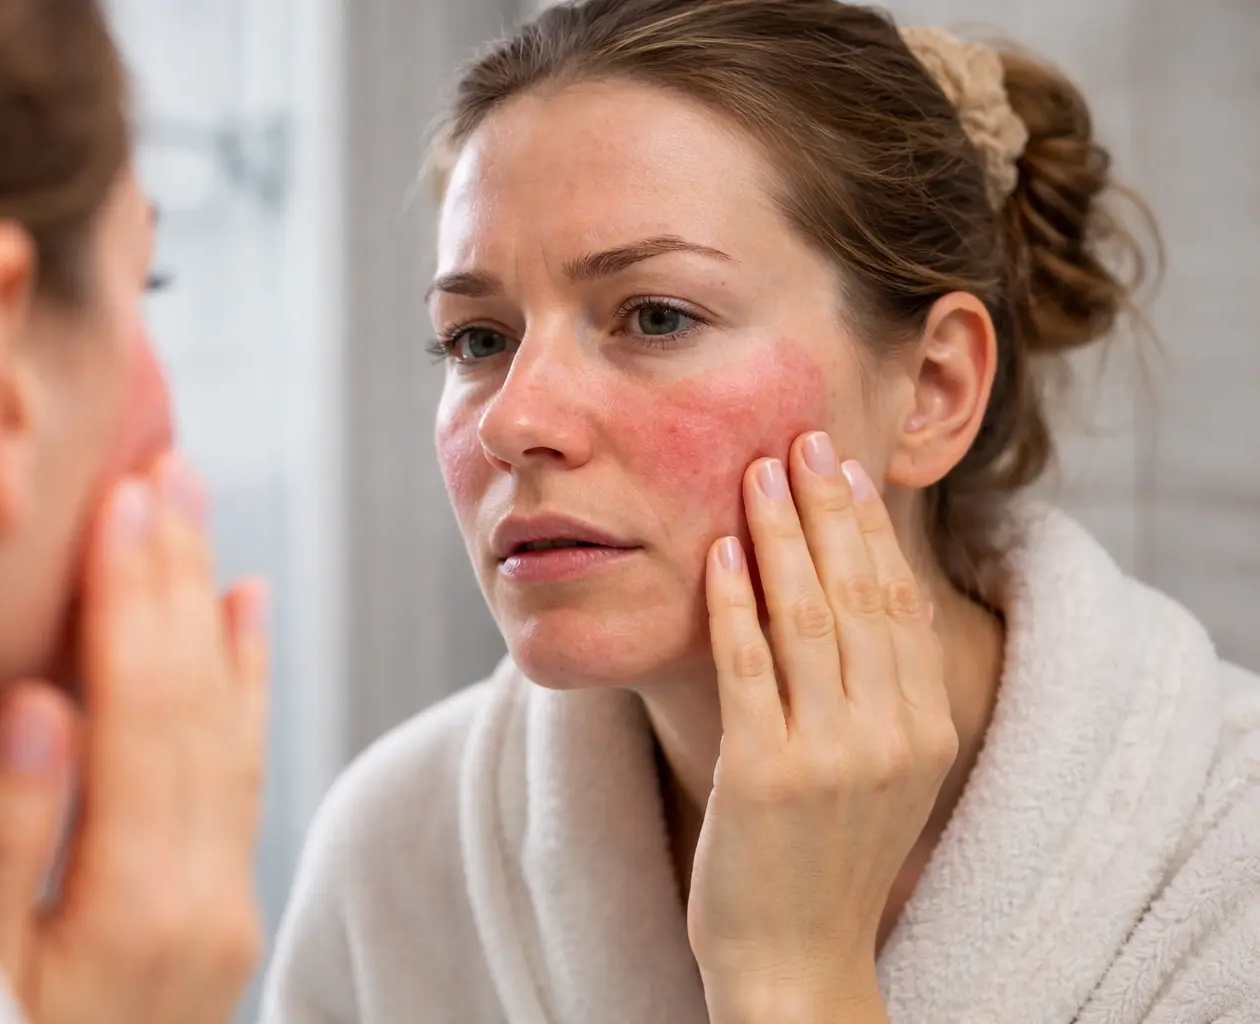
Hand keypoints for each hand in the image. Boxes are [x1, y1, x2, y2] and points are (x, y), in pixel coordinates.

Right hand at [0, 454, 268, 1022]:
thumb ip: (7, 838)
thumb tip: (41, 697)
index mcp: (135, 896)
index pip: (140, 706)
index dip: (130, 596)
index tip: (125, 494)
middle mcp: (204, 884)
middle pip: (194, 696)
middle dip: (176, 576)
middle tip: (169, 468)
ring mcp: (227, 892)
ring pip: (230, 721)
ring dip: (210, 610)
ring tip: (199, 516)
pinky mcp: (227, 897)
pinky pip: (246, 768)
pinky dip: (248, 682)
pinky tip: (245, 611)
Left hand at [687, 431, 956, 1022]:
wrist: (795, 963)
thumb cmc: (826, 860)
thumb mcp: (885, 774)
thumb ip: (885, 691)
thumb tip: (876, 595)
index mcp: (924, 728)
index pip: (898, 601)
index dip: (869, 527)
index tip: (844, 467)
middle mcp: (890, 735)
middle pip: (859, 593)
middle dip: (829, 509)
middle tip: (802, 438)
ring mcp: (830, 756)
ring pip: (807, 617)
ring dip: (782, 535)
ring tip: (759, 472)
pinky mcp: (764, 775)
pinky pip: (748, 667)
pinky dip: (735, 603)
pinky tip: (723, 551)